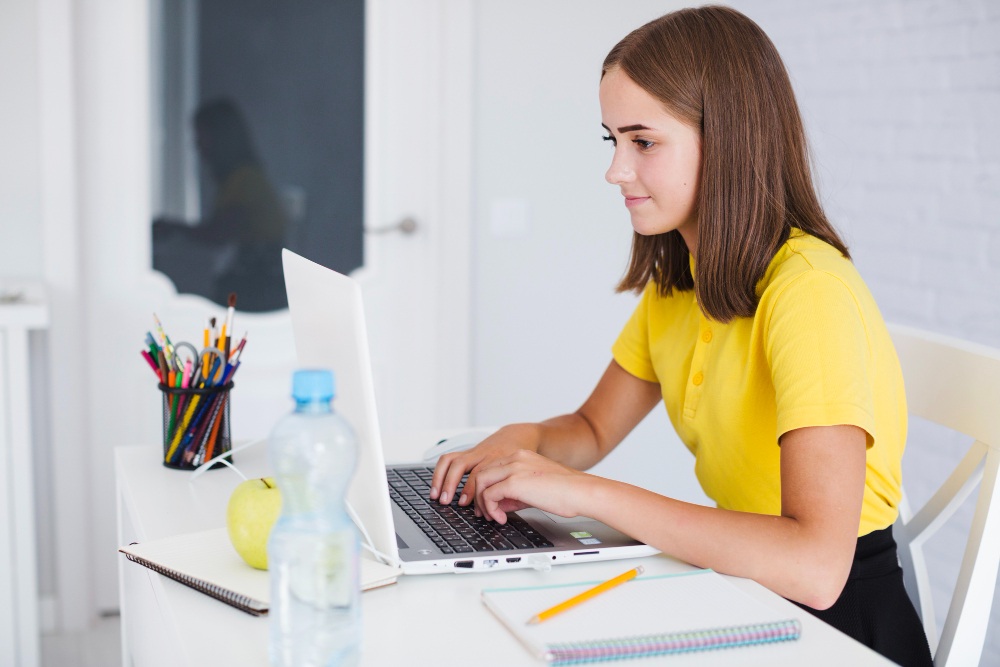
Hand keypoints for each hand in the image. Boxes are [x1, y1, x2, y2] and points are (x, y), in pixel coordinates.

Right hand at [429, 424, 538, 505]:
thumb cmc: (522, 460)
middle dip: (452, 484)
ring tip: (436, 495)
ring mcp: (475, 452)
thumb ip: (512, 493)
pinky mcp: (469, 451)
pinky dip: (440, 471)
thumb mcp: (523, 476)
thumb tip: (499, 514)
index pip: (481, 476)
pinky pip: (450, 458)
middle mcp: (485, 454)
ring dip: (441, 478)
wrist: (521, 436)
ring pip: (452, 461)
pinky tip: (437, 484)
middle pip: (462, 465)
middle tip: (447, 502)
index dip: (476, 495)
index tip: (475, 510)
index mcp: (500, 460)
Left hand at [473, 449, 592, 523]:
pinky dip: (490, 509)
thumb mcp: (535, 488)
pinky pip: (489, 495)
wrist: (581, 492)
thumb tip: (499, 504)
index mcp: (521, 456)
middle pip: (482, 473)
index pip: (491, 468)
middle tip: (484, 513)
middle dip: (479, 495)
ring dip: (482, 502)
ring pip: (480, 482)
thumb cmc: (566, 492)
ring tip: (492, 516)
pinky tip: (501, 518)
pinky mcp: (514, 482)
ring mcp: (514, 468)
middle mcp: (515, 458)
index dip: (486, 487)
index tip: (489, 504)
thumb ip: (515, 493)